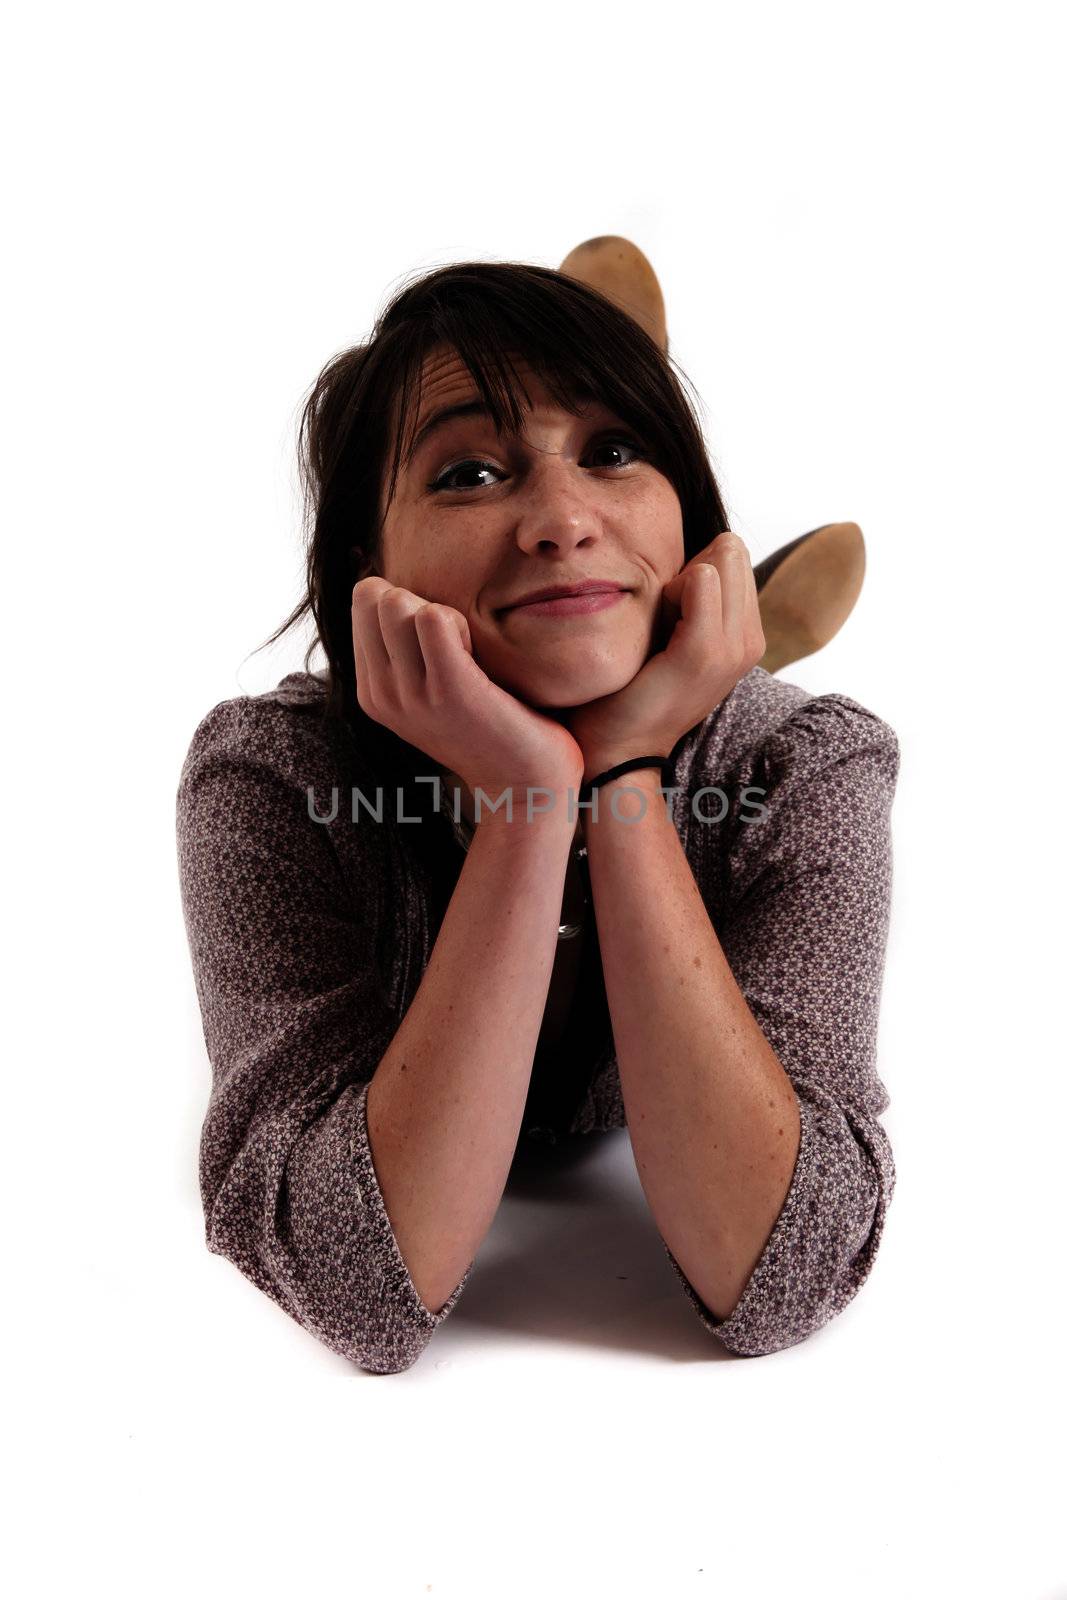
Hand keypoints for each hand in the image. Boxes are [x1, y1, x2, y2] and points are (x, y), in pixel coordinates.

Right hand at [351, 577, 584, 803]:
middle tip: (455, 641)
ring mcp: (412, 695)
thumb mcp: (430, 691)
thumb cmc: (490, 727)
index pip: (364, 601)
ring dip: (442, 611)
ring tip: (467, 650)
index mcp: (372, 692)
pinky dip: (461, 622)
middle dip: (418, 600)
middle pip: (375, 597)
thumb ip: (407, 649)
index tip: (439, 640)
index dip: (406, 603)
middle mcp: (382, 695)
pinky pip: (435, 618)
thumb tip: (397, 588)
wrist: (526, 786)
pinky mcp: (450, 691)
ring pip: (400, 603)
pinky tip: (480, 656)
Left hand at [563, 530, 765, 780]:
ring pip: (718, 559)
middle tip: (663, 621)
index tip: (670, 614)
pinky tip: (655, 633)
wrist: (617, 748)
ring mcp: (733, 649)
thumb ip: (691, 596)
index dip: (695, 568)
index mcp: (746, 636)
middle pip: (730, 550)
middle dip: (691, 569)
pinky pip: (701, 579)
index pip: (733, 554)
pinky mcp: (704, 652)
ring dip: (678, 583)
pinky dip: (672, 591)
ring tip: (660, 632)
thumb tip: (694, 551)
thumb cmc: (633, 686)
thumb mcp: (673, 634)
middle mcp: (751, 641)